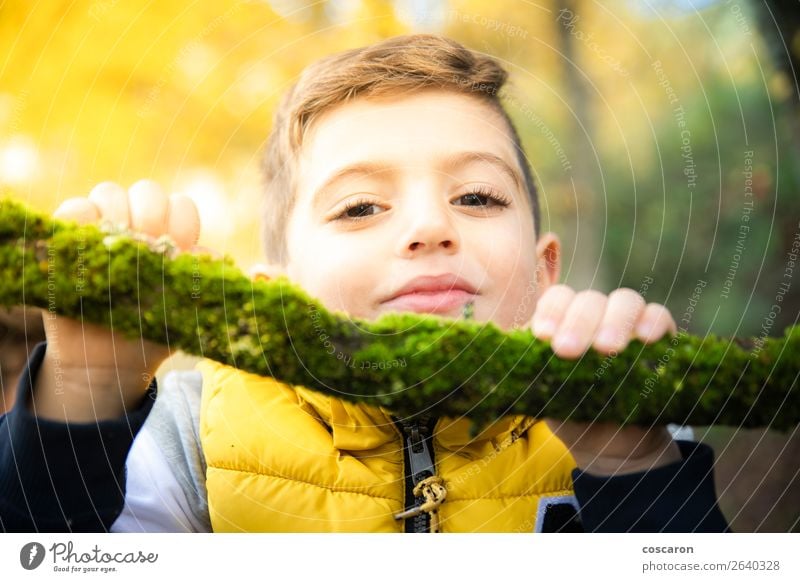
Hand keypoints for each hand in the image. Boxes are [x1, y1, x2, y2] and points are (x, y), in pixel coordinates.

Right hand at [33, 180, 202, 421]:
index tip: (179, 248)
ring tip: (117, 246)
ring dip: (117, 214)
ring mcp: (101, 229)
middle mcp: (137, 227)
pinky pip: (74, 208)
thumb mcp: (188, 310)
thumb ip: (202, 281)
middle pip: (147, 191)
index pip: (181, 206)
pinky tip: (90, 244)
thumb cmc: (155, 334)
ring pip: (109, 192)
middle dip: (151, 213)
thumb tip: (209, 257)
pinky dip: (81, 218)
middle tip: (148, 243)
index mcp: (170, 239)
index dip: (182, 222)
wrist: (110, 363)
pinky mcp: (68, 239)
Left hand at [530, 285, 681, 474]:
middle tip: (567, 350)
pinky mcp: (659, 336)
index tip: (542, 336)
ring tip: (606, 348)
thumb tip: (500, 373)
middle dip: (576, 322)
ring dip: (614, 321)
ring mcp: (628, 323)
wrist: (610, 444)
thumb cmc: (571, 414)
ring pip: (624, 301)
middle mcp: (595, 316)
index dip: (550, 311)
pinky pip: (658, 316)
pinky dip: (652, 322)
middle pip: (588, 300)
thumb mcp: (548, 398)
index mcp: (563, 323)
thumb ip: (532, 379)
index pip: (556, 300)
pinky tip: (644, 338)